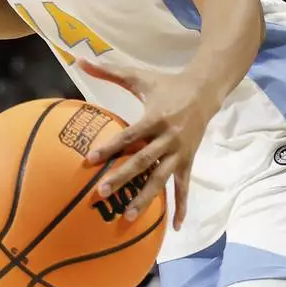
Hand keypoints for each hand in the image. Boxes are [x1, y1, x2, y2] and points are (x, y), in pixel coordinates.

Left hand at [79, 60, 216, 231]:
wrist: (205, 90)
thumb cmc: (166, 84)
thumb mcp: (139, 76)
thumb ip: (109, 71)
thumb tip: (80, 60)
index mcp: (155, 117)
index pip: (130, 135)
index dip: (111, 147)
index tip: (91, 160)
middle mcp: (169, 137)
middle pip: (143, 161)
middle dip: (122, 177)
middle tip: (101, 193)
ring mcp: (180, 152)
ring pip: (161, 178)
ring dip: (145, 198)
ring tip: (128, 216)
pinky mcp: (189, 161)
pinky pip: (184, 187)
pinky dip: (181, 206)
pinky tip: (175, 226)